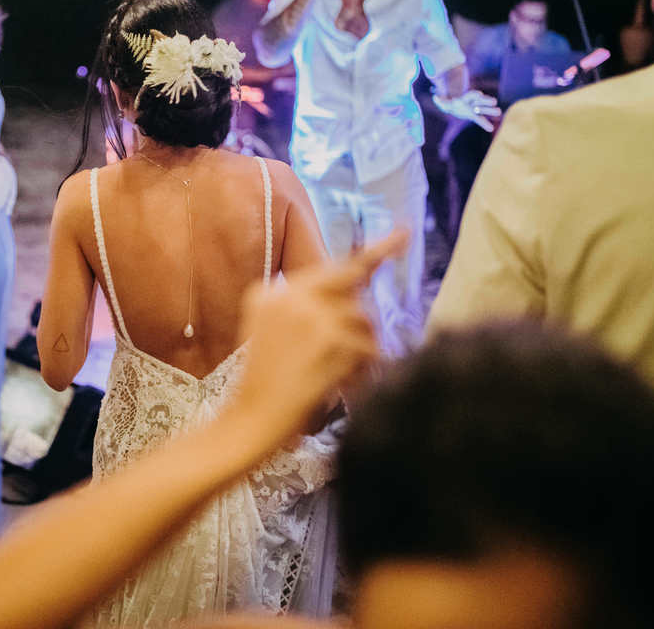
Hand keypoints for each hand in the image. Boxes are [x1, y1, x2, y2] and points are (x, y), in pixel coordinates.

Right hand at [233, 231, 407, 443]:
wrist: (250, 420)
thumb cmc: (263, 384)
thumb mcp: (266, 334)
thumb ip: (300, 307)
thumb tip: (355, 288)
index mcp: (269, 293)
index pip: (327, 268)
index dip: (373, 252)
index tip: (403, 233)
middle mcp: (289, 296)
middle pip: (351, 283)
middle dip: (371, 287)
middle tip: (391, 268)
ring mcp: (310, 315)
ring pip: (363, 318)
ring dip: (363, 347)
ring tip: (344, 373)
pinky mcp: (329, 339)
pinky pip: (366, 346)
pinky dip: (363, 368)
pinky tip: (345, 384)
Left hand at [434, 89, 500, 131]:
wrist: (454, 105)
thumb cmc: (449, 102)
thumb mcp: (443, 102)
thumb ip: (440, 101)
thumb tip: (435, 97)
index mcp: (465, 97)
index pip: (471, 95)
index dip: (475, 95)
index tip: (479, 94)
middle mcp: (472, 102)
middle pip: (480, 101)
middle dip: (486, 101)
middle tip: (494, 102)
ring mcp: (475, 108)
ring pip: (484, 109)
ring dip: (490, 111)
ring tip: (499, 112)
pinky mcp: (475, 116)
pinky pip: (480, 120)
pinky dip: (485, 124)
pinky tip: (491, 129)